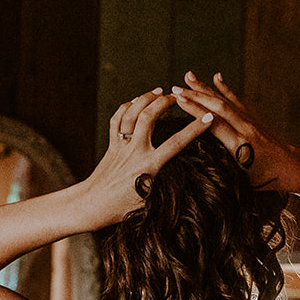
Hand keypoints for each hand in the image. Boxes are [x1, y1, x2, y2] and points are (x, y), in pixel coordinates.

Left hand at [83, 89, 211, 225]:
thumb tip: (186, 180)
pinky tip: (135, 101)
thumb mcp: (150, 200)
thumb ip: (165, 184)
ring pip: (131, 113)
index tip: (208, 118)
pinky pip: (116, 119)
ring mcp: (121, 146)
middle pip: (149, 117)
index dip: (194, 129)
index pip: (176, 143)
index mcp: (148, 167)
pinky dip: (126, 107)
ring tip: (158, 91)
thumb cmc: (122, 208)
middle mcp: (134, 152)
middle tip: (177, 97)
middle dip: (164, 102)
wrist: (92, 206)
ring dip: (145, 98)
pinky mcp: (111, 145)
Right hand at [169, 72, 294, 189]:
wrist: (290, 167)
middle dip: (195, 96)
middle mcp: (245, 128)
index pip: (215, 124)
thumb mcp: (242, 179)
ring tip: (188, 76)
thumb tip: (199, 160)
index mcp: (240, 145)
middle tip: (174, 89)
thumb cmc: (265, 178)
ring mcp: (249, 120)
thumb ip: (223, 166)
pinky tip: (216, 76)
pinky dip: (225, 88)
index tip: (179, 101)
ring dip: (204, 88)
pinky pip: (236, 100)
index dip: (196, 111)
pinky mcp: (252, 117)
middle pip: (217, 107)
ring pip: (224, 100)